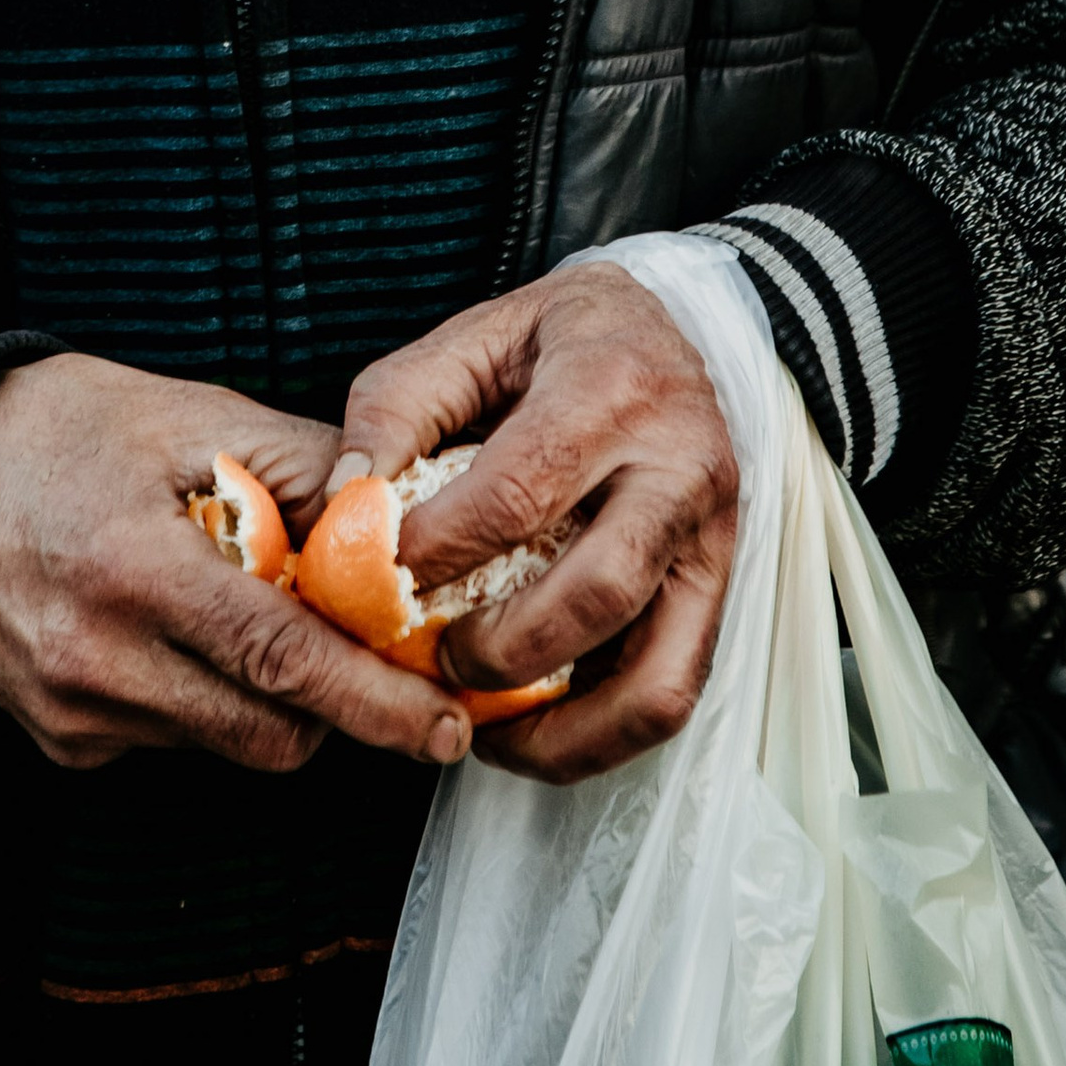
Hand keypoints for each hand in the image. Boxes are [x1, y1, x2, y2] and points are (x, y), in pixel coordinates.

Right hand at [0, 352, 475, 776]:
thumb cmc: (59, 431)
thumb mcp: (191, 416)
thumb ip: (305, 470)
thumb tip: (399, 523)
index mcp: (137, 570)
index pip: (283, 661)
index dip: (375, 700)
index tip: (440, 722)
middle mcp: (99, 659)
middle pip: (269, 733)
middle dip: (335, 706)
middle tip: (355, 649)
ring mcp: (73, 712)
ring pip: (226, 744)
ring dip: (263, 697)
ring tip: (236, 611)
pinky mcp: (59, 740)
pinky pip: (169, 742)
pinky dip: (198, 700)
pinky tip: (168, 632)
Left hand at [332, 263, 737, 787]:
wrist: (667, 329)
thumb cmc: (556, 341)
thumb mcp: (471, 334)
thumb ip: (398, 407)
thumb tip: (346, 501)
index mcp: (610, 388)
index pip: (519, 492)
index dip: (441, 550)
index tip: (380, 577)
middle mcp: (680, 466)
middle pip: (598, 593)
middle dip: (501, 651)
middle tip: (432, 656)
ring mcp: (713, 538)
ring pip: (656, 677)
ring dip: (560, 731)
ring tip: (480, 724)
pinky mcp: (720, 590)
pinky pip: (673, 692)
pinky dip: (597, 736)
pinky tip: (527, 730)